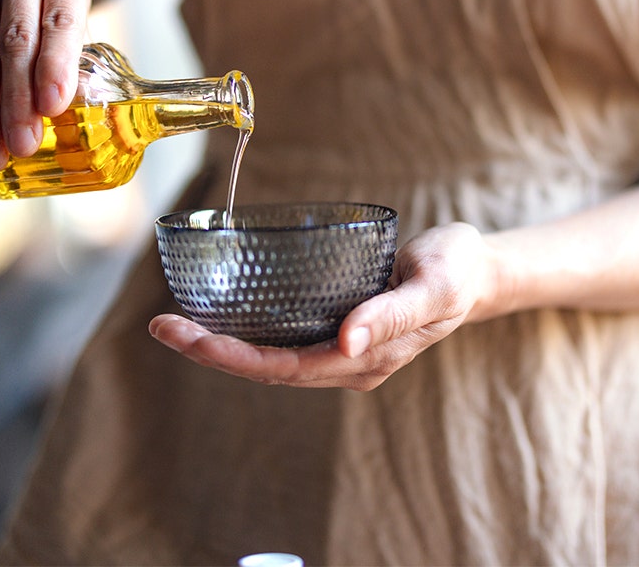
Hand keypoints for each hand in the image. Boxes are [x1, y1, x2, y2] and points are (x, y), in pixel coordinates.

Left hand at [149, 222, 498, 390]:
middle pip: (268, 369)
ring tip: (174, 324)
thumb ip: (392, 314)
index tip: (187, 335)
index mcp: (367, 360)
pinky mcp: (340, 329)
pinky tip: (220, 314)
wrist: (478, 269)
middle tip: (160, 326)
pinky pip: (285, 340)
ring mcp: (344, 350)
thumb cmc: (457, 270)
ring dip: (222, 344)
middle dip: (212, 352)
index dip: (232, 357)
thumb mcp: (434, 284)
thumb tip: (346, 341)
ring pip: (272, 358)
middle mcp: (350, 363)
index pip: (285, 369)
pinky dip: (247, 331)